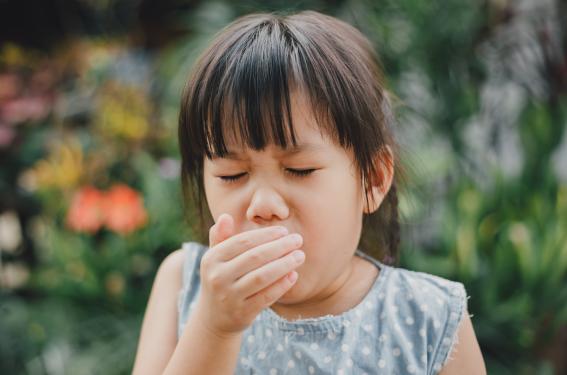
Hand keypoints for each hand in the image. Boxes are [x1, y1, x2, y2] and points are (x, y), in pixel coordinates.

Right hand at [192, 213, 304, 336]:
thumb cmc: (221, 279)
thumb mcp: (215, 259)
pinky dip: (281, 285)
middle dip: (280, 247)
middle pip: (255, 257)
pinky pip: (266, 297)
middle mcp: (218, 277)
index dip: (265, 235)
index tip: (284, 231)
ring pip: (262, 277)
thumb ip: (221, 237)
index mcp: (211, 259)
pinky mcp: (242, 313)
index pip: (242, 242)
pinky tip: (294, 275)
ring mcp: (229, 297)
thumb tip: (226, 216)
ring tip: (300, 256)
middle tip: (298, 240)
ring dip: (284, 264)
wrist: (213, 318)